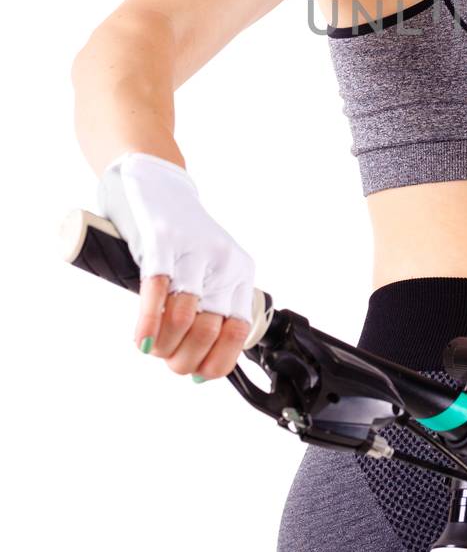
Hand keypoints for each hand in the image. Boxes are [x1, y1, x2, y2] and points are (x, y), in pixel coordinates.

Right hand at [96, 151, 255, 381]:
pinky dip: (148, 325)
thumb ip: (207, 304)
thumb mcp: (208, 268)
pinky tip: (142, 341)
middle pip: (208, 332)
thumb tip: (198, 359)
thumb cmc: (178, 233)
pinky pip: (156, 292)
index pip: (238, 334)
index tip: (195, 371)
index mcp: (240, 273)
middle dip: (183, 360)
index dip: (214, 363)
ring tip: (152, 347)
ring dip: (164, 347)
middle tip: (165, 358)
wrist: (155, 180)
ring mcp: (193, 250)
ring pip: (184, 318)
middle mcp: (224, 263)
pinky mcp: (162, 241)